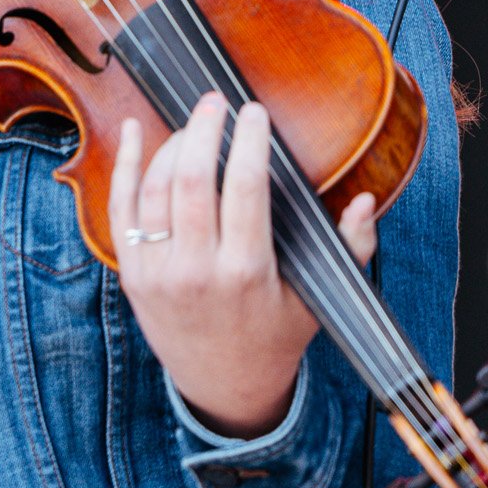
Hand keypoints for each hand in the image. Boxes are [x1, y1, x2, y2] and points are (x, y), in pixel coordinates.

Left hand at [111, 92, 376, 438]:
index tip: (255, 112)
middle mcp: (197, 270)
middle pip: (192, 181)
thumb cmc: (275, 334)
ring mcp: (158, 273)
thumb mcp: (318, 297)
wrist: (224, 387)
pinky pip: (120, 209)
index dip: (249, 141)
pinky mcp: (131, 274)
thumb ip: (349, 247)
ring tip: (194, 121)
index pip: (245, 188)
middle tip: (217, 100)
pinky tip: (132, 130)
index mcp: (247, 271)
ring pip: (155, 190)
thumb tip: (367, 200)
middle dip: (205, 131)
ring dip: (172, 144)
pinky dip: (124, 165)